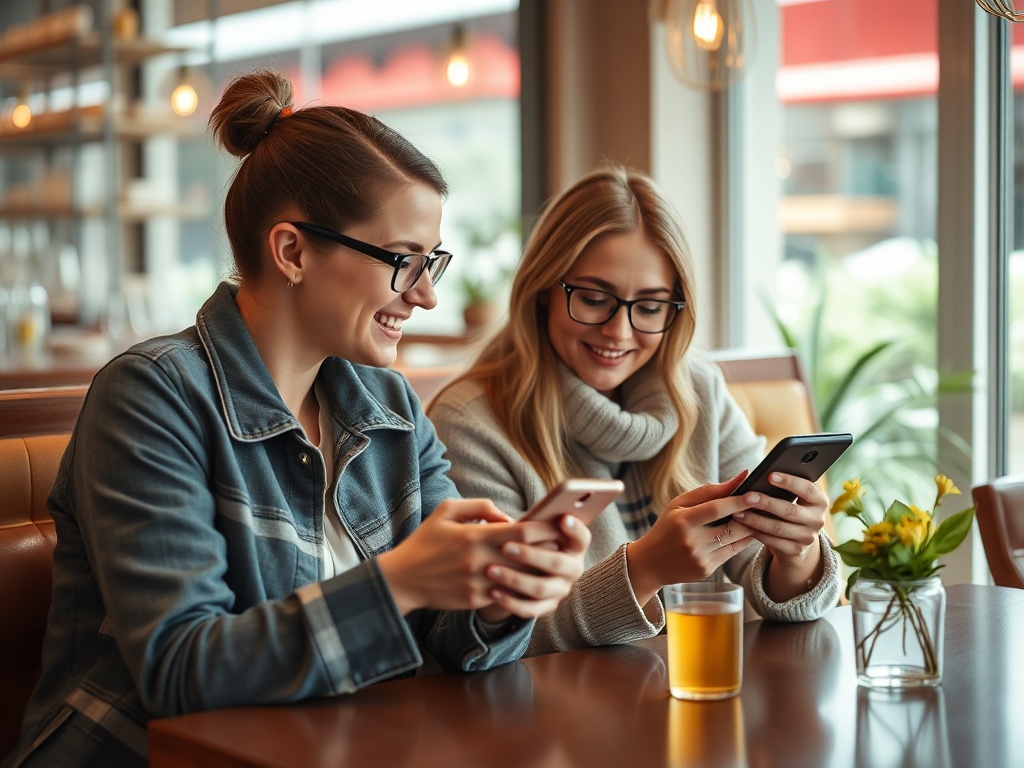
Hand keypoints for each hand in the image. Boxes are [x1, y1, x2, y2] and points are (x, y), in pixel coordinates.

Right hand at [377, 499, 589, 619]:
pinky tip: (527, 578)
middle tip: (564, 541)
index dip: (545, 527)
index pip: (522, 531)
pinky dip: (518, 585)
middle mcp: (480, 562)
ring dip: (536, 570)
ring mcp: (479, 584)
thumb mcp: (446, 511)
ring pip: (520, 577)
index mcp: (475, 536)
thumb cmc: (425, 542)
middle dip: (547, 548)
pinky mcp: (475, 601)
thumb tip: (507, 515)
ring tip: (550, 560)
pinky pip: (505, 593)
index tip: (558, 522)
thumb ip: (480, 506)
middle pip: (528, 555)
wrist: (402, 580)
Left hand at [477, 514, 590, 622]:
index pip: (582, 538)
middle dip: (530, 555)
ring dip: (515, 579)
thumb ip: (536, 524)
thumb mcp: (536, 530)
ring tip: (491, 570)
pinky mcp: (548, 606)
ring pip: (541, 588)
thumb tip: (522, 521)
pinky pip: (530, 609)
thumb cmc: (530, 540)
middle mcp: (573, 569)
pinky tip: (493, 592)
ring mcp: (562, 589)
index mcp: (575, 546)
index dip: (575, 529)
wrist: (524, 568)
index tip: (563, 518)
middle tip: (505, 548)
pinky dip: (510, 601)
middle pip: (558, 564)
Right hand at [625, 474, 759, 605]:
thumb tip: (740, 477)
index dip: (738, 501)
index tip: (755, 493)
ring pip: (736, 541)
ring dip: (751, 528)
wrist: (650, 563)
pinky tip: (746, 531)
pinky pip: (732, 553)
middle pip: (732, 527)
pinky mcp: (707, 570)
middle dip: (752, 516)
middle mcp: (692, 541)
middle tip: (765, 505)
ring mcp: (701, 558)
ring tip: (759, 516)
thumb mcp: (680, 504)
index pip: (716, 509)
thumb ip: (710, 491)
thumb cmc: (667, 527)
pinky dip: (742, 540)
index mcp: (683, 521)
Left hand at [731, 472, 826, 600]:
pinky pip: (773, 541)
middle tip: (747, 497)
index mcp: (819, 501)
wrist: (797, 540)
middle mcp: (817, 520)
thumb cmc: (789, 510)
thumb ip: (784, 488)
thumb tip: (760, 477)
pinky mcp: (796, 551)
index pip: (808, 489)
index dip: (790, 482)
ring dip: (756, 520)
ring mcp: (808, 537)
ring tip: (739, 512)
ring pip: (779, 528)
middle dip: (766, 503)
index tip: (770, 475)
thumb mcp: (794, 499)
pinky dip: (757, 533)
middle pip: (790, 510)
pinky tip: (745, 526)